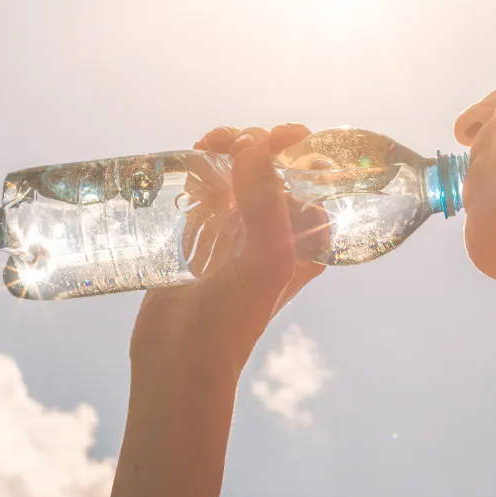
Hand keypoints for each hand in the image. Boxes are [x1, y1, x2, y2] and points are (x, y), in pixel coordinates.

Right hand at [129, 124, 327, 383]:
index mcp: (305, 239)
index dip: (302, 149)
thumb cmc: (231, 319)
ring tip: (208, 146)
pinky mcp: (201, 234)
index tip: (278, 137)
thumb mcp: (264, 261)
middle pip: (275, 166)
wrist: (179, 359)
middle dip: (258, 142)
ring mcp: (237, 231)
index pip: (316, 178)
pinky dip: (202, 168)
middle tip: (231, 143)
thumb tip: (253, 146)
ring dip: (228, 148)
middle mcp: (275, 232)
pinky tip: (193, 161)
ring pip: (240, 171)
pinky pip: (208, 187)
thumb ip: (268, 203)